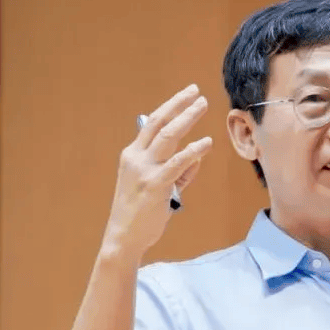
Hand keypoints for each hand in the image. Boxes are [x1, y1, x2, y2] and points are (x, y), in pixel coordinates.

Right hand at [101, 84, 212, 258]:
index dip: (171, 106)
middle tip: (197, 91)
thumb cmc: (140, 212)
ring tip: (202, 106)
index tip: (187, 94)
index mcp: (132, 155)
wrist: (124, 237)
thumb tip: (197, 155)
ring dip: (187, 118)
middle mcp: (135, 158)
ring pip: (168, 137)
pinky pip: (177, 164)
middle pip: (159, 123)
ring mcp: (144, 171)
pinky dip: (193, 151)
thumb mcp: (158, 186)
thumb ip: (178, 172)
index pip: (152, 123)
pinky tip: (206, 143)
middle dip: (179, 105)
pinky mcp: (155, 186)